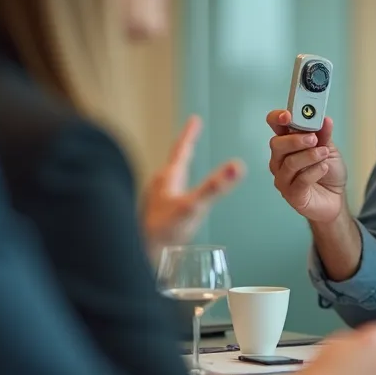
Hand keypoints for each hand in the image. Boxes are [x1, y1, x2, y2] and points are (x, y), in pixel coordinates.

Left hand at [142, 115, 243, 244]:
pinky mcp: (155, 215)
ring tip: (184, 165)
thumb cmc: (162, 232)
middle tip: (190, 138)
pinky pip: (168, 195)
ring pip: (169, 179)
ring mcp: (155, 201)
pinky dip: (177, 189)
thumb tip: (236, 166)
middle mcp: (159, 186)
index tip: (195, 119)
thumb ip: (215, 188)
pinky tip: (177, 201)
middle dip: (184, 150)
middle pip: (175, 162)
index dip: (190, 134)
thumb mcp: (194, 207)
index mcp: (168, 178)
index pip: (181, 149)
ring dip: (179, 170)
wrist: (138, 255)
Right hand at [265, 110, 347, 223]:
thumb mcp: (329, 149)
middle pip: (277, 144)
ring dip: (309, 156)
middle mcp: (280, 159)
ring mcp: (283, 178)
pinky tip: (324, 168)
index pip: (275, 125)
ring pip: (289, 163)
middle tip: (313, 138)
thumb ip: (324, 135)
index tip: (288, 115)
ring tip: (324, 154)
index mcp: (287, 143)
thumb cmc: (328, 172)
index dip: (277, 118)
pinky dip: (314, 172)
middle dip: (295, 139)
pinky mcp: (292, 194)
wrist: (336, 198)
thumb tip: (324, 119)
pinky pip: (299, 180)